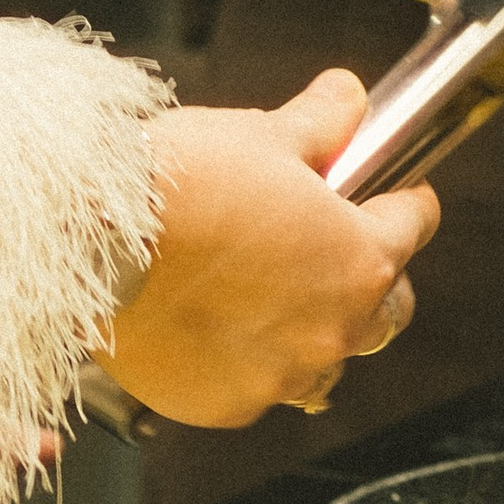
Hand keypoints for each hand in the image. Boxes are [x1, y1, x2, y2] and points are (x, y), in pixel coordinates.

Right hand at [103, 71, 438, 428]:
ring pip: (324, 361)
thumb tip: (348, 99)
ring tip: (271, 297)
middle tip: (335, 249)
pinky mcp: (224, 404)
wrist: (89, 241)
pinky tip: (218, 329)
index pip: (414, 225)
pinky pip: (257, 388)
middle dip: (372, 279)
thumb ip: (321, 123)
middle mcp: (332, 330)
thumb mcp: (262, 134)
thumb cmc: (178, 185)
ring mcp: (280, 376)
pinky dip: (249, 362)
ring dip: (312, 330)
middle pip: (386, 310)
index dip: (404, 200)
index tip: (395, 192)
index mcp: (359, 260)